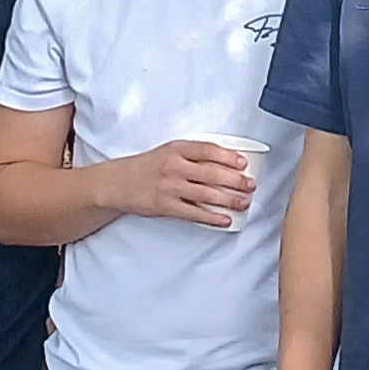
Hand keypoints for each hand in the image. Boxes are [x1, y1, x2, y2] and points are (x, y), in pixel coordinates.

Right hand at [113, 139, 260, 229]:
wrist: (118, 183)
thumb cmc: (147, 167)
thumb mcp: (168, 152)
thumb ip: (192, 156)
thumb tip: (224, 164)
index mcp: (177, 149)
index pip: (208, 151)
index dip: (228, 157)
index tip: (243, 164)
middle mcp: (174, 167)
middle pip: (212, 173)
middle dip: (235, 180)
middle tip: (250, 185)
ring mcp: (170, 187)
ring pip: (206, 194)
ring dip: (229, 199)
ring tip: (243, 203)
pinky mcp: (166, 206)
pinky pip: (194, 213)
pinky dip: (211, 217)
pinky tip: (224, 219)